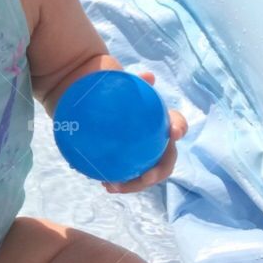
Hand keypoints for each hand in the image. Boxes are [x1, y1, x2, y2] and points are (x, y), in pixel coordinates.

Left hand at [103, 71, 187, 193]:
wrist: (84, 94)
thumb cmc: (106, 87)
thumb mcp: (117, 80)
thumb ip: (133, 80)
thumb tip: (149, 76)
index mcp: (158, 121)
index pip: (176, 124)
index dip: (179, 128)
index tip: (173, 133)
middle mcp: (153, 140)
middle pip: (164, 160)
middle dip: (158, 172)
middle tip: (145, 178)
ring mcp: (139, 153)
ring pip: (144, 174)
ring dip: (135, 184)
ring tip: (114, 185)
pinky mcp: (123, 162)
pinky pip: (124, 176)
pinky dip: (118, 182)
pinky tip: (105, 183)